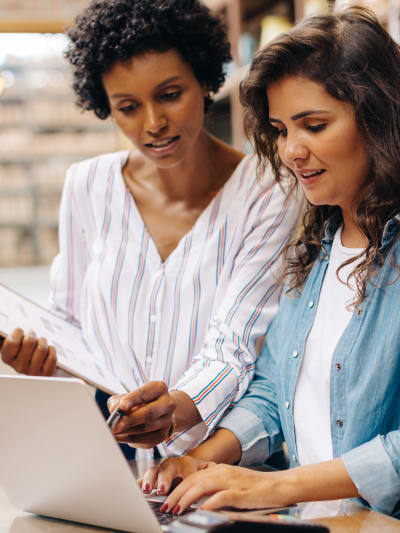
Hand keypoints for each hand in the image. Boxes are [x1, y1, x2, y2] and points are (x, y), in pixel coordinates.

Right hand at [0, 328, 56, 375]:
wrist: (37, 370)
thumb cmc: (24, 351)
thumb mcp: (13, 345)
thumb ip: (10, 338)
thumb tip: (9, 332)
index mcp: (7, 358)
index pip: (13, 342)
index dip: (18, 333)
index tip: (20, 333)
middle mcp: (19, 367)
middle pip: (29, 341)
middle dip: (32, 334)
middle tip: (32, 336)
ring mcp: (33, 372)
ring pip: (41, 348)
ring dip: (42, 341)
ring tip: (40, 343)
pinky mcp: (46, 374)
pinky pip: (52, 356)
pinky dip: (51, 350)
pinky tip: (47, 353)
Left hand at [107, 381, 176, 448]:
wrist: (159, 411)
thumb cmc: (140, 401)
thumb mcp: (129, 395)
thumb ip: (119, 400)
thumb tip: (114, 410)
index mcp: (159, 388)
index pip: (145, 393)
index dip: (132, 399)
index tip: (121, 406)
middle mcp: (167, 403)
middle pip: (149, 413)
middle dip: (130, 420)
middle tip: (115, 426)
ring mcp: (167, 421)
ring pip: (145, 429)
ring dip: (127, 432)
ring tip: (113, 432)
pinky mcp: (162, 435)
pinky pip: (145, 440)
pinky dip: (130, 440)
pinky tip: (119, 437)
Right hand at [139, 455, 215, 495]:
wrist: (194, 465)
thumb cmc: (201, 471)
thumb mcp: (208, 472)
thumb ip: (209, 476)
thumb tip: (214, 482)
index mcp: (188, 462)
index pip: (187, 470)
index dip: (186, 479)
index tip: (187, 490)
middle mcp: (173, 464)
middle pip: (168, 468)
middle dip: (164, 479)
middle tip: (162, 490)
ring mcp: (162, 469)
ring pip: (155, 471)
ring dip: (150, 480)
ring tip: (147, 490)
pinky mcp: (153, 476)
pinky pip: (144, 477)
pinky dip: (140, 482)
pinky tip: (135, 488)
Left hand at [162, 464, 294, 513]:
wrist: (279, 485)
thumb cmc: (256, 487)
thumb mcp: (232, 481)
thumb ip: (216, 485)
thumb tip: (199, 498)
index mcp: (218, 469)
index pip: (191, 476)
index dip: (177, 487)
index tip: (166, 498)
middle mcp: (222, 472)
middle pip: (192, 480)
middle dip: (176, 493)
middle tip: (165, 506)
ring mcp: (230, 481)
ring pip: (201, 486)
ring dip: (186, 498)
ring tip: (176, 509)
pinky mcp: (239, 492)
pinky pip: (220, 497)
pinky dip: (208, 503)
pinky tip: (199, 510)